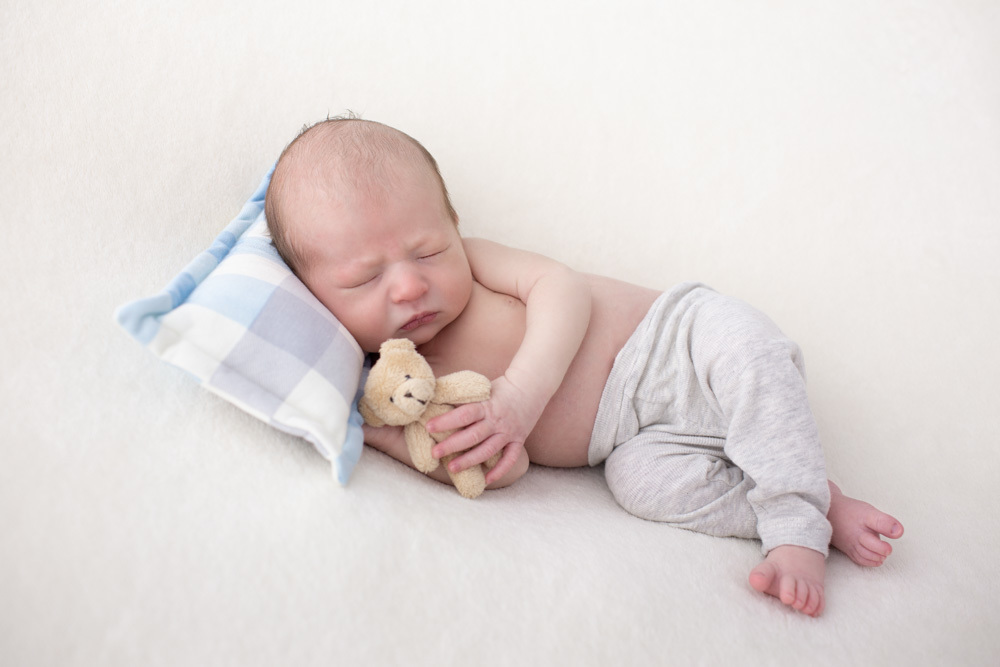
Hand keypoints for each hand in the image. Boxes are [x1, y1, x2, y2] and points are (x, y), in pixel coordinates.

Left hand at [426, 376, 541, 484]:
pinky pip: (510, 459)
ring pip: (488, 450)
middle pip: (473, 435)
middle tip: (434, 452)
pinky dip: (499, 471)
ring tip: (451, 468)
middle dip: (452, 445)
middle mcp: (497, 420)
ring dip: (469, 460)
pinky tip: (486, 480)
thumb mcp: (483, 389)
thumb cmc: (502, 387)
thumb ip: (466, 399)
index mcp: (487, 405)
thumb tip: (439, 403)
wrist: (531, 385)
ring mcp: (509, 432)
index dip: (446, 421)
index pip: (464, 414)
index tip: (429, 426)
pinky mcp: (519, 440)